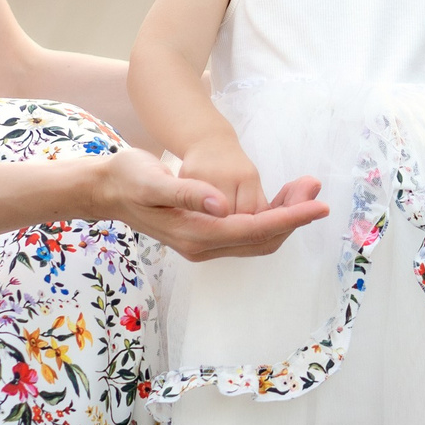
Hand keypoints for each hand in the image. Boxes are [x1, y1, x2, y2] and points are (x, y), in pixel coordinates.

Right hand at [99, 149, 326, 260]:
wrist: (107, 188)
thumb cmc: (128, 178)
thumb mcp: (153, 180)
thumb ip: (188, 193)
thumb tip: (221, 205)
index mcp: (196, 234)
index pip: (255, 229)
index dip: (290, 218)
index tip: (318, 205)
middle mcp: (203, 246)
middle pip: (263, 239)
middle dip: (294, 216)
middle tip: (315, 188)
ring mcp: (204, 244)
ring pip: (258, 238)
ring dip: (285, 217)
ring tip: (304, 188)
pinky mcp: (204, 235)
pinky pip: (247, 233)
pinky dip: (269, 217)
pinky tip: (279, 198)